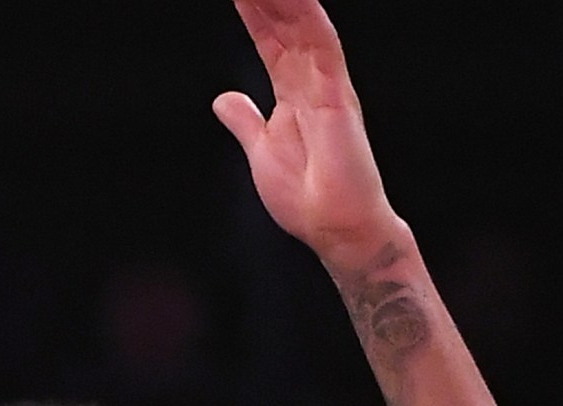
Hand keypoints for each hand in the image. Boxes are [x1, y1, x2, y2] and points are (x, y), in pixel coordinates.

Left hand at [213, 0, 406, 264]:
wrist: (335, 227)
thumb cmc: (306, 195)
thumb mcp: (261, 150)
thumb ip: (246, 121)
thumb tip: (225, 99)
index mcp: (293, 92)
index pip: (270, 40)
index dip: (254, 11)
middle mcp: (312, 81)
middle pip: (286, 25)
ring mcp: (327, 86)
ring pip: (304, 27)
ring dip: (285, 1)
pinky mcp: (337, 99)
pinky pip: (324, 49)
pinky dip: (310, 20)